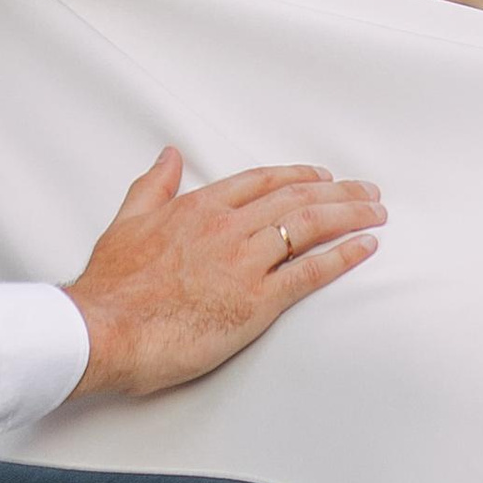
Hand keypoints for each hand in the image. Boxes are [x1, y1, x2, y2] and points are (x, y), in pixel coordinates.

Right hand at [64, 147, 382, 399]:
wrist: (107, 327)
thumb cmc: (112, 284)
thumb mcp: (128, 220)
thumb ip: (153, 186)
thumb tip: (168, 155)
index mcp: (199, 207)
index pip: (261, 182)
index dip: (296, 176)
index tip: (322, 177)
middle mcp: (228, 227)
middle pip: (295, 198)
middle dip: (337, 192)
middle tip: (367, 192)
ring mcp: (244, 262)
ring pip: (308, 226)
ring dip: (348, 215)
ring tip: (376, 212)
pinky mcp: (255, 302)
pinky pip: (309, 273)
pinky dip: (342, 256)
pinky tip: (364, 247)